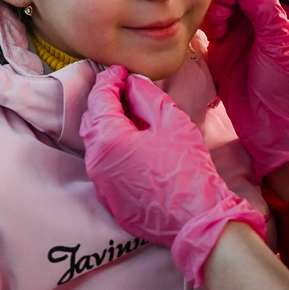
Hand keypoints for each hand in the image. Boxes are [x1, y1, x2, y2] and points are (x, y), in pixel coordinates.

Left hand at [81, 66, 266, 284]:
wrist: (196, 219)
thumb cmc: (187, 169)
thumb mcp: (172, 122)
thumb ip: (147, 96)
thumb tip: (133, 83)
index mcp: (109, 139)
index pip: (99, 99)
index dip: (110, 79)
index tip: (121, 70)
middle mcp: (96, 162)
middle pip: (92, 120)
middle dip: (105, 100)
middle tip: (126, 87)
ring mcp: (100, 184)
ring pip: (96, 144)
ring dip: (110, 124)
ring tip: (132, 113)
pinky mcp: (110, 200)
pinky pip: (104, 165)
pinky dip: (114, 148)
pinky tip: (135, 143)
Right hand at [204, 0, 288, 182]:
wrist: (269, 125)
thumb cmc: (286, 86)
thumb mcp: (283, 46)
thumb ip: (267, 12)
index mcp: (285, 13)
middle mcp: (262, 19)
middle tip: (227, 4)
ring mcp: (240, 32)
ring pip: (223, 4)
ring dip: (219, 6)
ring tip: (221, 22)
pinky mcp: (221, 48)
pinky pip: (210, 24)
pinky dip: (209, 22)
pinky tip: (214, 33)